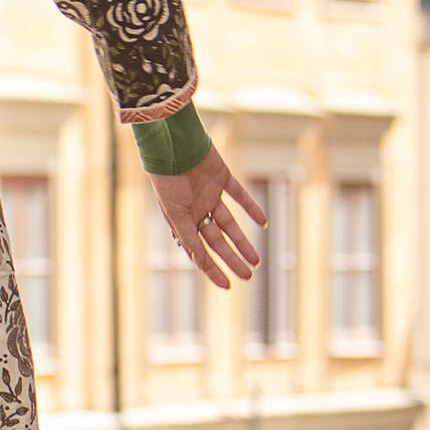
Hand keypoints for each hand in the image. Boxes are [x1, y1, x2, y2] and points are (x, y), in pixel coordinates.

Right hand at [149, 145, 267, 290]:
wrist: (171, 143)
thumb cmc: (166, 179)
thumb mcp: (175, 213)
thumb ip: (188, 236)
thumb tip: (200, 263)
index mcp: (181, 221)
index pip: (200, 251)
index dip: (212, 269)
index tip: (228, 286)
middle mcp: (196, 210)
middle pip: (218, 241)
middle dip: (232, 259)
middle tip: (248, 276)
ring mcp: (209, 195)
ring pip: (230, 224)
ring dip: (243, 242)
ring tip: (256, 260)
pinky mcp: (221, 177)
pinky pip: (240, 195)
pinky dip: (252, 208)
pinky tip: (263, 223)